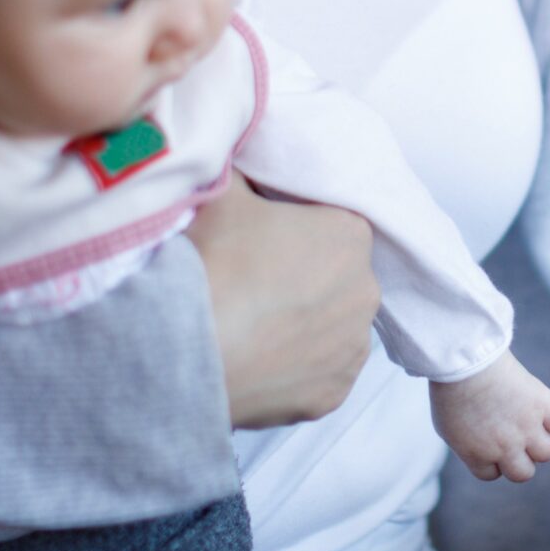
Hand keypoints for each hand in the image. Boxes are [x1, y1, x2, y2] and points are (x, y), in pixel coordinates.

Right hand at [187, 174, 380, 428]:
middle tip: (248, 283)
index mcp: (351, 234)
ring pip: (330, 326)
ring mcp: (352, 348)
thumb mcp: (220, 194)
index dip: (292, 227)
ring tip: (249, 325)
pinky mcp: (333, 396)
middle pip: (334, 275)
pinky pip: (318, 373)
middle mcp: (367, 291)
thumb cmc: (208, 263)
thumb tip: (239, 153)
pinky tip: (257, 359)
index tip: (257, 238)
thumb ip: (240, 169)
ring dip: (302, 323)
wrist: (181, 352)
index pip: (330, 221)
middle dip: (301, 276)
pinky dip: (294, 367)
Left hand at [429, 352, 549, 482]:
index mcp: (476, 456)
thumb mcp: (447, 426)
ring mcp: (525, 429)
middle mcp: (504, 448)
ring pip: (547, 452)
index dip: (492, 457)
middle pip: (524, 473)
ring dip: (539, 439)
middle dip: (519, 456)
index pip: (493, 474)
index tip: (489, 438)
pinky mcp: (542, 406)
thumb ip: (467, 443)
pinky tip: (543, 407)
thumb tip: (482, 447)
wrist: (465, 362)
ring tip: (528, 417)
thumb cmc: (451, 388)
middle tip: (511, 431)